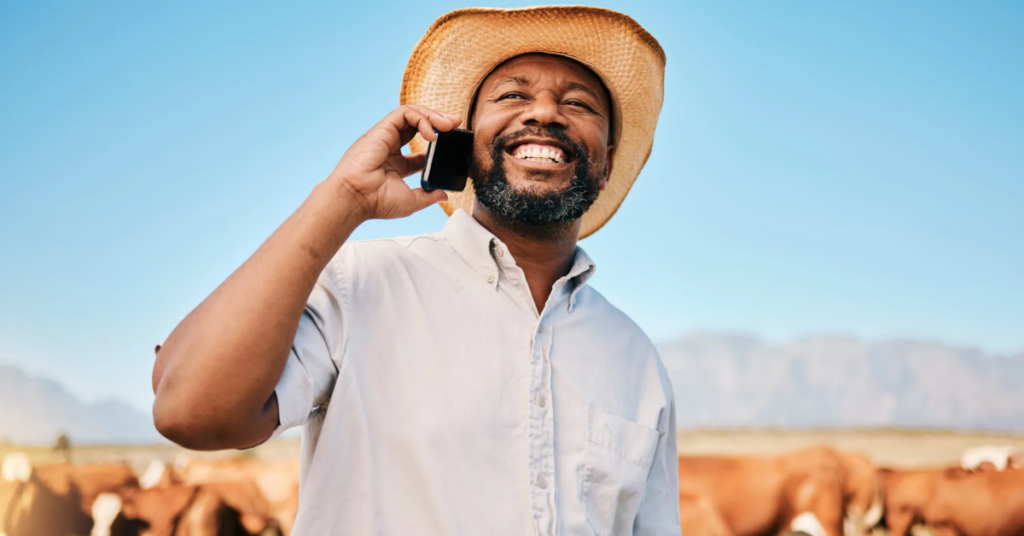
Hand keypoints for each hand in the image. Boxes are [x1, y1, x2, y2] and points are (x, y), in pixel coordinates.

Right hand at [329, 105, 461, 219]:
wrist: (356, 198)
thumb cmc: (376, 202)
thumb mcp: (410, 201)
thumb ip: (428, 196)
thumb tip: (443, 195)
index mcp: (395, 165)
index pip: (420, 150)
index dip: (438, 146)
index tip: (454, 146)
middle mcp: (390, 148)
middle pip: (418, 126)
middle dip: (439, 122)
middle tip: (456, 124)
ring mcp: (386, 137)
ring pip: (412, 114)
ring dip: (433, 115)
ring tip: (449, 125)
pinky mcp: (382, 129)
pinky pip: (404, 112)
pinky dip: (421, 117)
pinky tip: (431, 133)